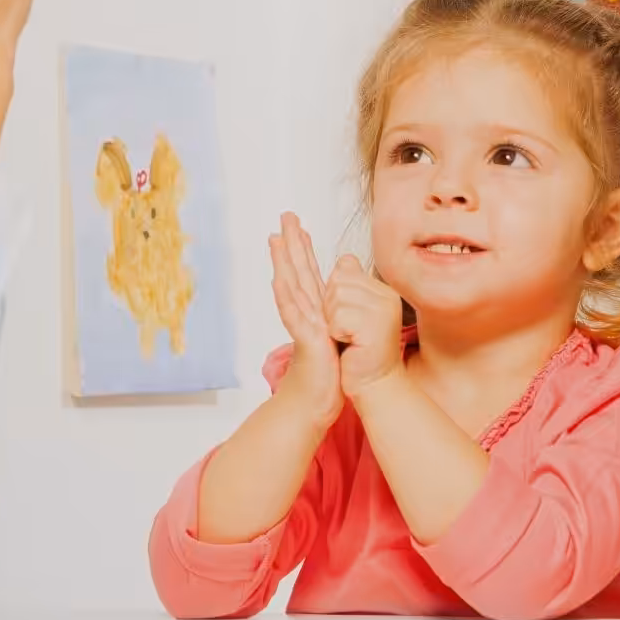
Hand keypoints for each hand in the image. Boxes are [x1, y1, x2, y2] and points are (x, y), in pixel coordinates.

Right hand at [268, 213, 343, 428]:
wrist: (316, 403)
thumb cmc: (328, 375)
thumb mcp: (339, 338)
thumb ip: (339, 317)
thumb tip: (344, 301)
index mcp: (317, 311)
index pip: (309, 274)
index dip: (304, 251)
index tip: (301, 227)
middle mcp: (306, 313)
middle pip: (297, 272)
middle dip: (291, 244)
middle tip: (286, 216)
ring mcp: (302, 324)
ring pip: (290, 286)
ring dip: (283, 262)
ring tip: (276, 237)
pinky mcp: (306, 339)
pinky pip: (293, 314)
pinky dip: (285, 295)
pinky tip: (279, 277)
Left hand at [325, 255, 406, 398]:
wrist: (375, 383)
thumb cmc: (360, 350)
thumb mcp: (354, 311)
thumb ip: (349, 285)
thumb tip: (344, 259)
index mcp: (383, 290)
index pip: (345, 268)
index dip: (334, 293)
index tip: (349, 316)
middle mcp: (387, 296)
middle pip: (337, 281)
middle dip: (331, 307)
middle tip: (348, 330)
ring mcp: (384, 310)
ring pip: (336, 298)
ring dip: (333, 322)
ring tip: (350, 338)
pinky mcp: (375, 327)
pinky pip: (338, 318)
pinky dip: (337, 333)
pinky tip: (351, 345)